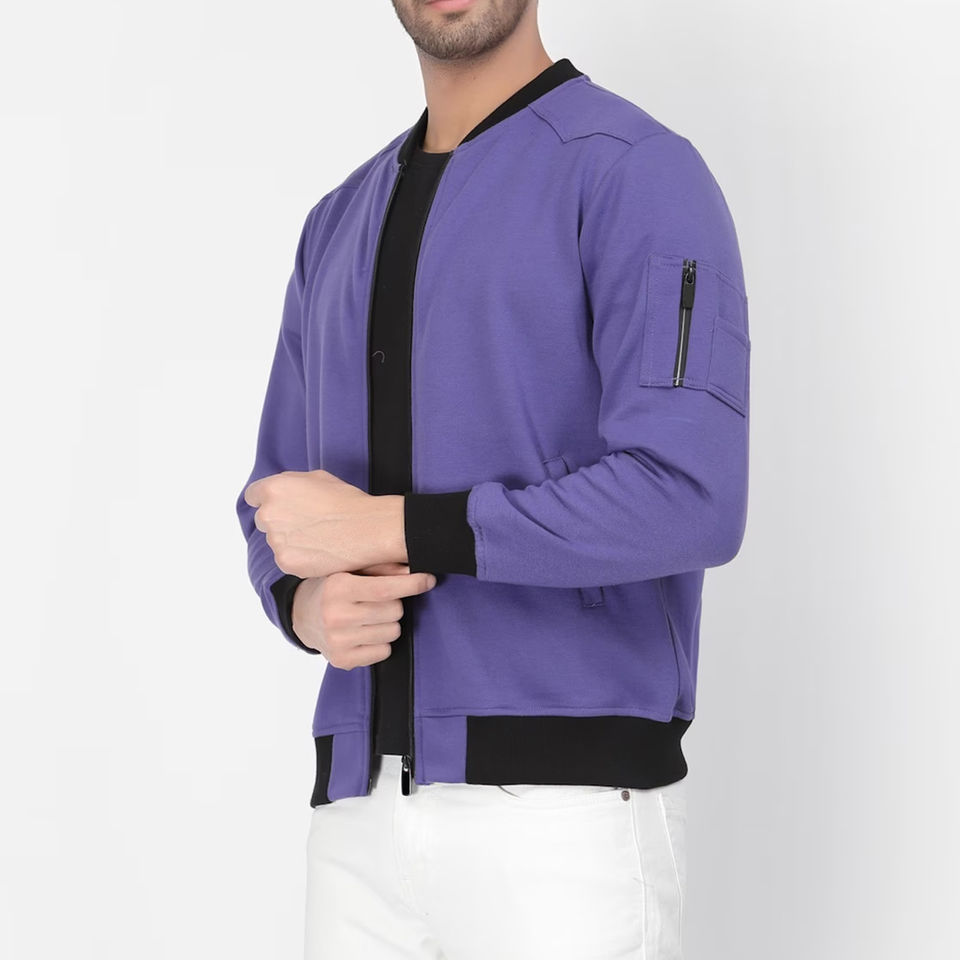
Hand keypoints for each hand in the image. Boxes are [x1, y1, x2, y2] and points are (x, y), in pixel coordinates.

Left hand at [243, 469, 406, 577]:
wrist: (368, 530)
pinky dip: (299, 557)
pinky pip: (285, 559)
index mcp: (274, 488)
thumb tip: (281, 491)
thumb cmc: (348, 502)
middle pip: (264, 520)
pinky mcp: (285, 562)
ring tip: (318, 538)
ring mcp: (275, 540)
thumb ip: (291, 483)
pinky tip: (320, 551)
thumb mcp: (318, 477)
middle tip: (307, 524)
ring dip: (290, 541)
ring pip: (276, 541)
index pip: (253, 496)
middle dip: (280, 521)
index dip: (267, 501)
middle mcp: (269, 514)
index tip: (280, 507)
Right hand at [292, 562, 437, 666]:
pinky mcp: (342, 660)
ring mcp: (338, 641)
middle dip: (394, 604)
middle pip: (394, 611)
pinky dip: (381, 642)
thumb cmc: (333, 587)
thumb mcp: (351, 569)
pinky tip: (365, 633)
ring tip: (370, 616)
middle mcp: (336, 615)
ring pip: (393, 632)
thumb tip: (412, 570)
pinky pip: (384, 651)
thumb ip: (382, 568)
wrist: (302, 615)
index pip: (385, 589)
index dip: (412, 583)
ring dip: (388, 623)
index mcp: (338, 588)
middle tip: (378, 601)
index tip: (428, 579)